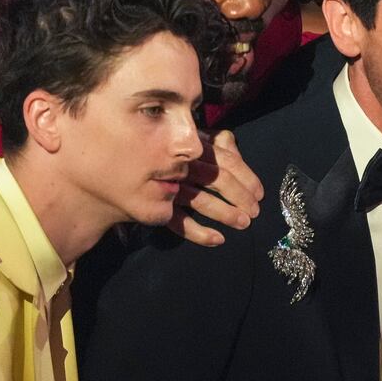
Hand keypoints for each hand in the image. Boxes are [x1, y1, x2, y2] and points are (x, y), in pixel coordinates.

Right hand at [167, 129, 262, 245]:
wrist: (121, 166)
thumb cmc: (162, 151)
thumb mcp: (187, 140)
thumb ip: (212, 142)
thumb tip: (230, 143)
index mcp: (193, 146)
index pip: (226, 160)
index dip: (247, 177)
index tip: (260, 193)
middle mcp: (182, 164)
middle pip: (217, 177)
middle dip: (240, 196)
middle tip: (255, 211)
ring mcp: (168, 185)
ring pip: (200, 200)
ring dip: (225, 213)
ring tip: (243, 223)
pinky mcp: (156, 206)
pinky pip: (178, 222)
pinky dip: (199, 233)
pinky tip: (218, 239)